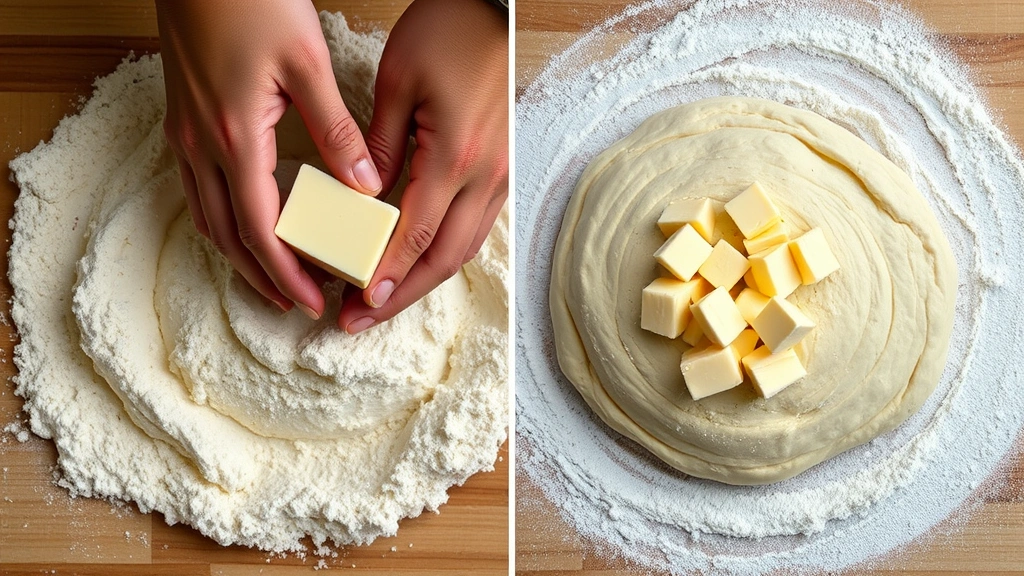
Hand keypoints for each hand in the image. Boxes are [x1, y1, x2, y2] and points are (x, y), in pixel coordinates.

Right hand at [156, 0, 381, 319]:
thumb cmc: (249, 2)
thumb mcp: (306, 63)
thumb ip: (336, 129)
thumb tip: (364, 184)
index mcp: (235, 138)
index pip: (260, 231)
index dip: (286, 274)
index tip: (311, 300)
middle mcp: (201, 145)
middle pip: (226, 236)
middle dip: (260, 276)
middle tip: (294, 300)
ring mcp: (185, 133)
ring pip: (205, 216)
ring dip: (238, 253)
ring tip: (273, 274)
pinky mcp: (182, 119)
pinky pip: (197, 188)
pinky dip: (222, 218)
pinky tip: (246, 219)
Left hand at [338, 0, 508, 333]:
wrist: (494, 9)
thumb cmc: (448, 32)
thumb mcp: (397, 84)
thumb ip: (380, 147)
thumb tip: (364, 198)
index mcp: (455, 156)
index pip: (414, 236)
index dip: (385, 276)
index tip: (357, 301)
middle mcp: (484, 175)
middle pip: (443, 258)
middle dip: (401, 295)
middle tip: (361, 317)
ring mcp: (499, 174)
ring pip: (463, 248)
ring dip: (424, 280)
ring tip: (384, 298)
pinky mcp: (501, 167)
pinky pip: (475, 227)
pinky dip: (444, 252)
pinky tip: (419, 261)